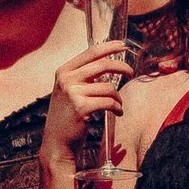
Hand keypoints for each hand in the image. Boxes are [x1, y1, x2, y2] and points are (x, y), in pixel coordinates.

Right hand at [42, 39, 130, 173]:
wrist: (56, 143)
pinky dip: (117, 107)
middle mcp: (66, 79)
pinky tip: (117, 112)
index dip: (109, 47)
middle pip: (103, 65)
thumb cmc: (66, 117)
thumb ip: (82, 77)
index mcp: (63, 71)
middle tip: (131, 72)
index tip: (123, 45)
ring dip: (118, 97)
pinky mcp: (82, 108)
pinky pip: (109, 102)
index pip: (90, 52)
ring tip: (118, 105)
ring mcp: (73, 93)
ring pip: (109, 87)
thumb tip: (107, 62)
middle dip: (122, 67)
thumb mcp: (68, 91)